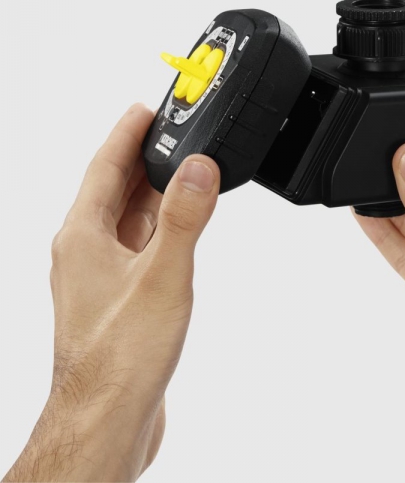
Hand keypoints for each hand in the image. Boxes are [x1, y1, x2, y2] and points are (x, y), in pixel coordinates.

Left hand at [4, 104, 219, 481]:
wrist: (108, 421)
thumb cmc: (121, 359)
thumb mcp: (162, 279)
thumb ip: (184, 220)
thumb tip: (198, 167)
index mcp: (83, 237)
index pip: (105, 165)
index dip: (127, 132)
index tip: (148, 107)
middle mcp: (87, 251)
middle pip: (115, 187)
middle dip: (143, 155)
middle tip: (171, 130)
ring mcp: (102, 275)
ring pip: (128, 217)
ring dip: (153, 190)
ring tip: (179, 168)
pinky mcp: (119, 297)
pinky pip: (139, 244)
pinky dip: (159, 225)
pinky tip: (177, 227)